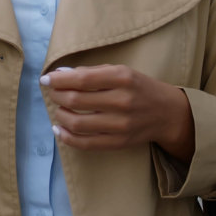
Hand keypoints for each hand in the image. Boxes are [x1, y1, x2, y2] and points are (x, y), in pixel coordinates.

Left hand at [42, 65, 194, 159]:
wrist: (169, 114)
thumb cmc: (140, 88)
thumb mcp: (122, 72)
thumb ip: (92, 72)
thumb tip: (60, 74)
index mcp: (123, 78)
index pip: (82, 79)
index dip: (59, 80)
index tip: (46, 79)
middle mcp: (122, 101)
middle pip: (76, 101)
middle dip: (57, 96)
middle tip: (53, 93)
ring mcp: (121, 125)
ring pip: (78, 123)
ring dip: (60, 116)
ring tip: (59, 110)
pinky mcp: (119, 142)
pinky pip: (86, 143)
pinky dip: (67, 137)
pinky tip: (59, 129)